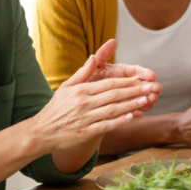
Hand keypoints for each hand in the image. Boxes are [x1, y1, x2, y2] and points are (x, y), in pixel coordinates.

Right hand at [28, 52, 156, 151]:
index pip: (108, 84)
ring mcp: (85, 118)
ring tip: (146, 100)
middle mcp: (83, 103)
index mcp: (80, 90)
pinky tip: (132, 117)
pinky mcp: (85, 132)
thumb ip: (83, 73)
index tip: (140, 78)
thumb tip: (94, 57)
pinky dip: (120, 121)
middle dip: (134, 91)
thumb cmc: (56, 108)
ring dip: (131, 105)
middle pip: (114, 95)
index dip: (126, 81)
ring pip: (113, 110)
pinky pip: (106, 125)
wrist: (41, 132)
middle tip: (150, 87)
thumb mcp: (66, 87)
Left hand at [88, 39, 160, 113]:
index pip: (135, 71)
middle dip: (150, 86)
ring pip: (140, 96)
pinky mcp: (123, 108)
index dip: (144, 73)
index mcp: (120, 72)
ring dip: (148, 97)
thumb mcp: (93, 67)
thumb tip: (113, 41)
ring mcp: (125, 96)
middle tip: (157, 89)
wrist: (76, 101)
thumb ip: (103, 55)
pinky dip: (141, 108)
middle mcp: (125, 83)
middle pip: (140, 84)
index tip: (152, 76)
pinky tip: (145, 109)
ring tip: (152, 100)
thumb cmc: (85, 81)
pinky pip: (134, 107)